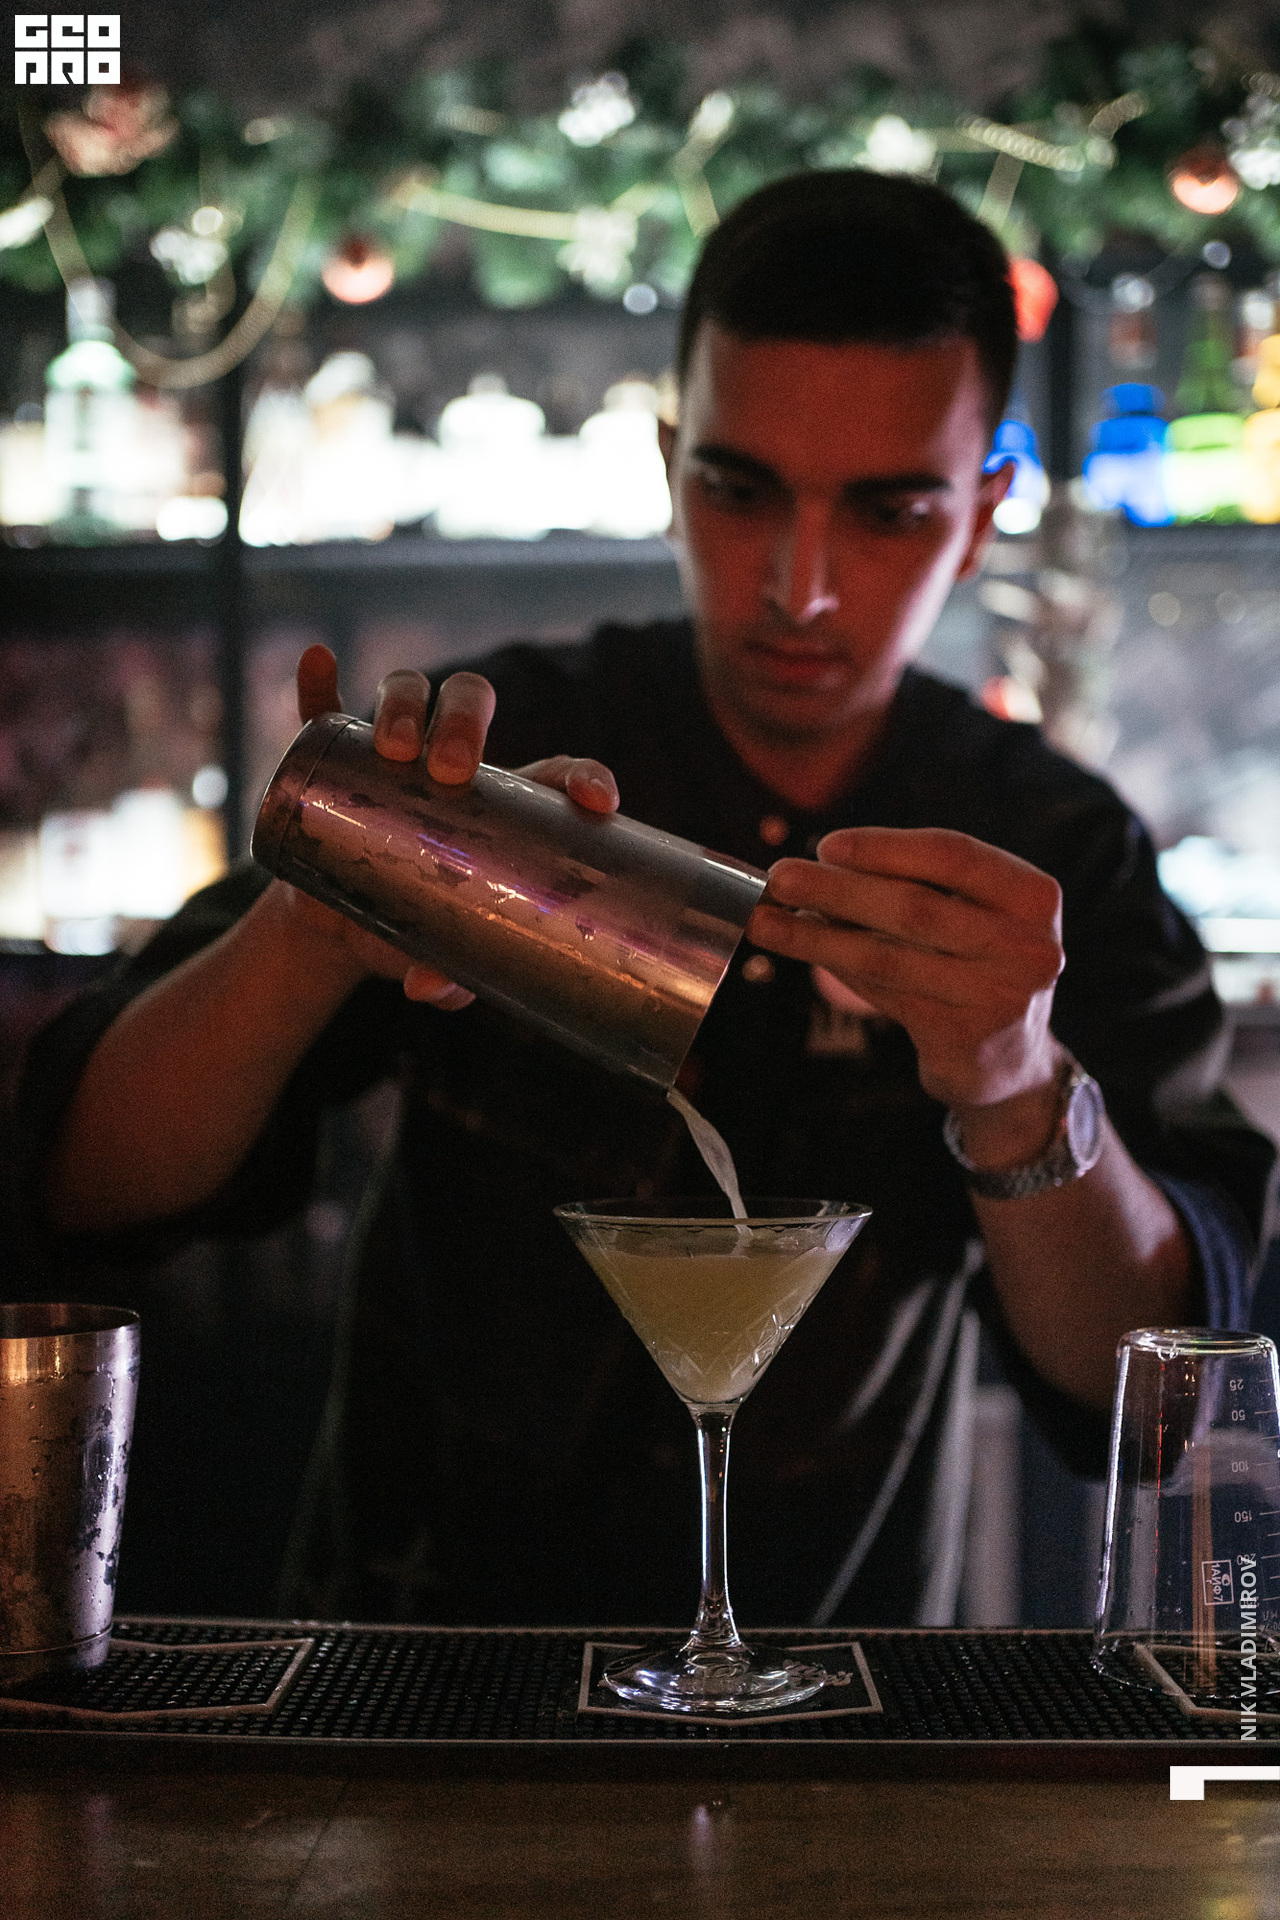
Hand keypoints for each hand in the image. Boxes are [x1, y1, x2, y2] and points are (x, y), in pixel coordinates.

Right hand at [286, 644, 619, 1003]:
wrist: (341, 923)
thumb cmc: (417, 931)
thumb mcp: (439, 954)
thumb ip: (448, 975)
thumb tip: (431, 988)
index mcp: (505, 802)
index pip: (554, 770)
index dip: (582, 776)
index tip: (597, 802)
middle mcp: (452, 759)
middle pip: (472, 703)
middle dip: (465, 723)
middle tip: (449, 771)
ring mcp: (392, 749)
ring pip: (405, 692)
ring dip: (403, 704)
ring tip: (395, 747)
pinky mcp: (334, 753)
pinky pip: (324, 707)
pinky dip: (319, 683)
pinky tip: (321, 660)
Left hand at [749, 826, 1066, 1160]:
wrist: (1011, 1056)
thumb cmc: (978, 962)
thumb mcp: (970, 913)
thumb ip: (913, 885)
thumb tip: (819, 865)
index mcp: (1033, 896)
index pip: (953, 855)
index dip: (885, 848)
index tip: (826, 846)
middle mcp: (1027, 946)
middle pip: (916, 907)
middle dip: (839, 890)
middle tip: (779, 877)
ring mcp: (998, 997)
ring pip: (889, 956)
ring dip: (819, 934)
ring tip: (766, 920)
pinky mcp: (963, 1036)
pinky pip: (884, 993)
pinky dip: (838, 966)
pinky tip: (803, 948)